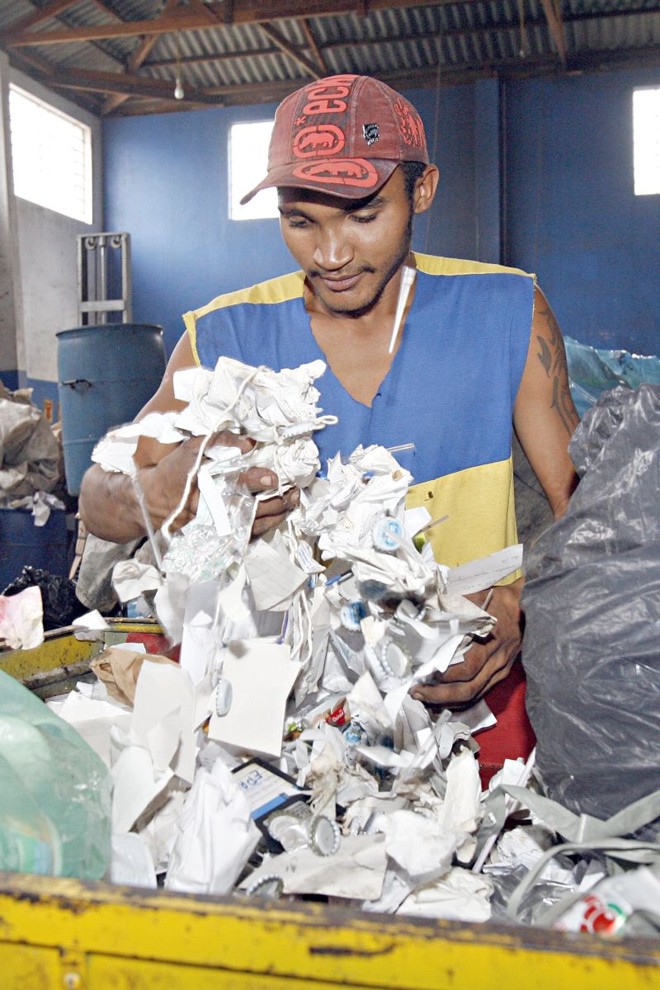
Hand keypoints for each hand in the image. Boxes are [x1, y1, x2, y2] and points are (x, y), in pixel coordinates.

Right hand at [134, 431, 298, 537]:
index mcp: (210, 486)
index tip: (273, 477)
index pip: (238, 484)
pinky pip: (250, 534)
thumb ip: (220, 443)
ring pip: (256, 525)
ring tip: (293, 501)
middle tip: (294, 491)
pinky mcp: (222, 536)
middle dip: (277, 501)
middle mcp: (218, 510)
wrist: (154, 502)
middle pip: (254, 509)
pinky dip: (268, 525)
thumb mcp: (192, 449)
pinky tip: (280, 514)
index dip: (257, 480)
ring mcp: (221, 526)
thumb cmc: (176, 472)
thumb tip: (249, 443)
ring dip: (278, 514)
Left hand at [409, 578, 523, 708]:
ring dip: (448, 701)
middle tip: (416, 693)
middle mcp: (497, 660)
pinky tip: (444, 699)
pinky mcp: (501, 674)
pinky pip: (480, 693)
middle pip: (468, 688)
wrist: (527, 604)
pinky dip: (460, 700)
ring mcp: (500, 670)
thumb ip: (454, 604)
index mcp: (491, 640)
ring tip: (425, 699)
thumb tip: (425, 608)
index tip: (421, 674)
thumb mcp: (477, 596)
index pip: (467, 667)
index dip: (444, 675)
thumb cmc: (499, 599)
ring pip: (474, 695)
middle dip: (440, 695)